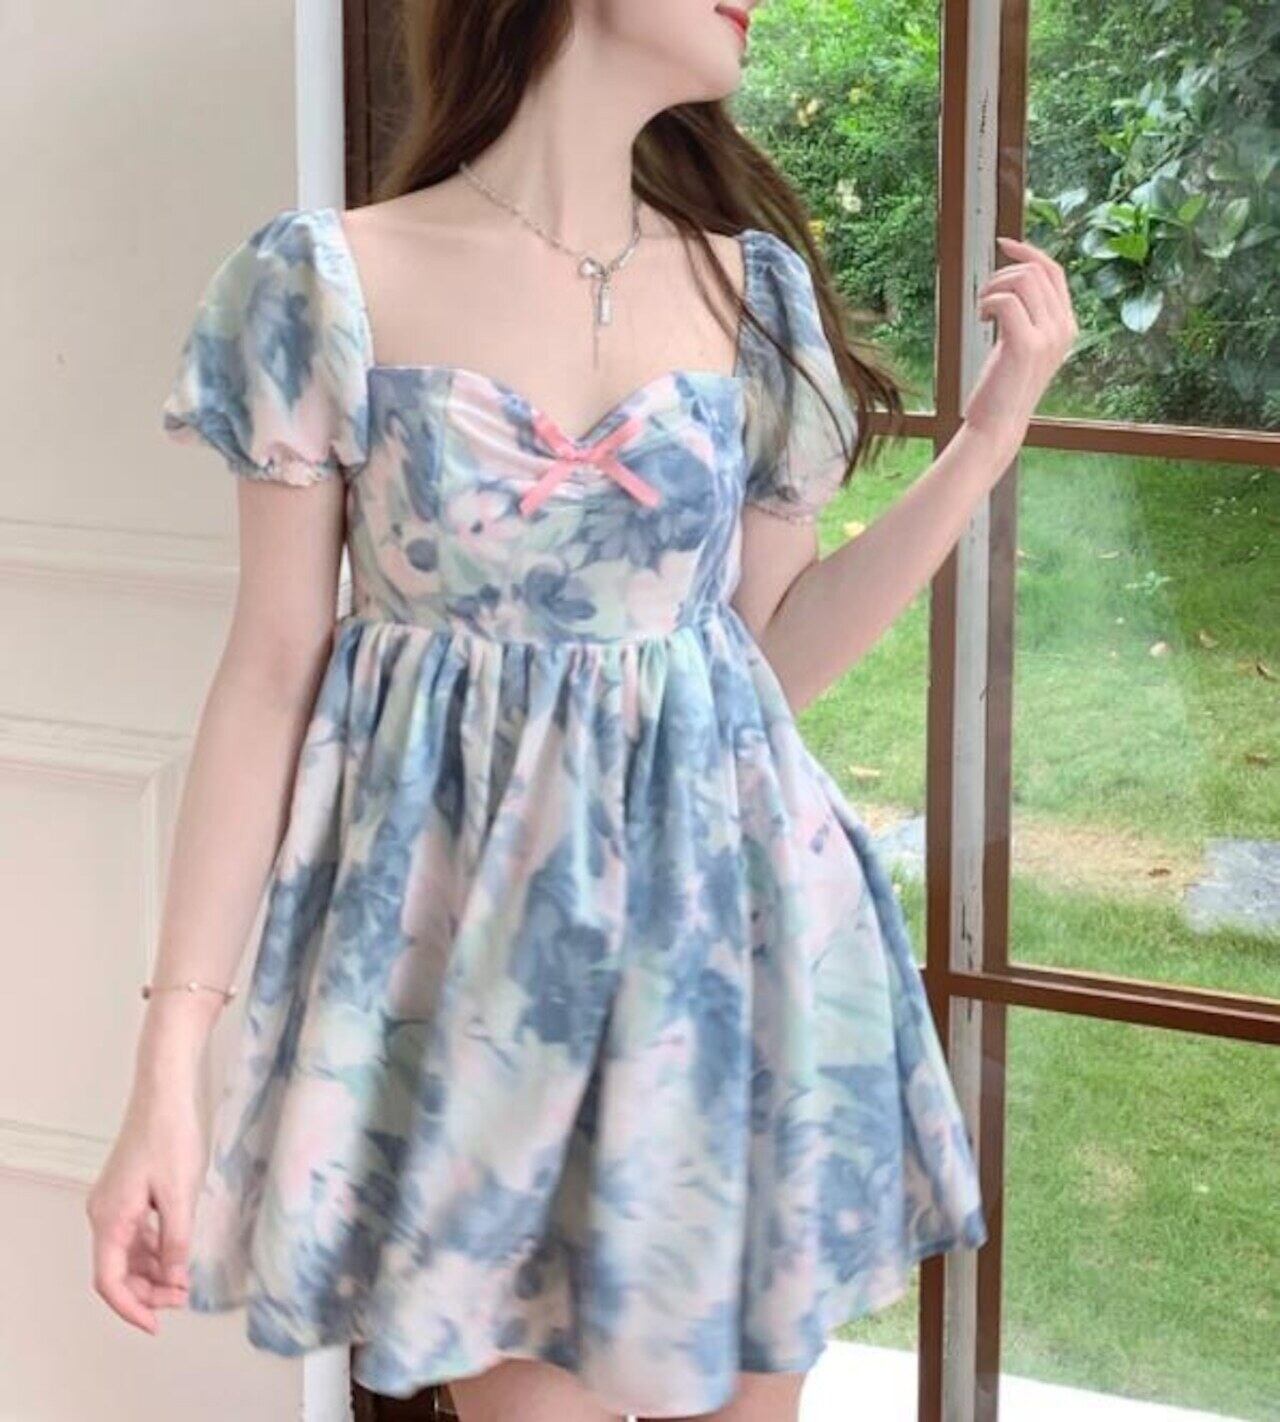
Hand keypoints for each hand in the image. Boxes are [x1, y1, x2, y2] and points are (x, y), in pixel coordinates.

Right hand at [85, 1080, 204, 1332]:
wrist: (164, 1092)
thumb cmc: (170, 1136)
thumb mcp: (180, 1194)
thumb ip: (176, 1240)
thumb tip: (176, 1277)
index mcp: (109, 1219)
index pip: (109, 1282)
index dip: (131, 1308)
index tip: (157, 1325)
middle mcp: (103, 1214)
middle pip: (117, 1270)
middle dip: (148, 1290)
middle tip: (182, 1299)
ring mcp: (113, 1202)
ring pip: (127, 1253)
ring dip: (153, 1271)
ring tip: (184, 1281)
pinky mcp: (127, 1191)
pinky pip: (135, 1233)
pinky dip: (154, 1249)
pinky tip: (177, 1253)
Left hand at [961, 235, 1077, 457]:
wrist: (998, 425)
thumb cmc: (1002, 386)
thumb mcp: (1021, 344)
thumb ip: (1027, 315)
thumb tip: (1014, 276)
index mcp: (1067, 325)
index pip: (1054, 271)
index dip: (1028, 252)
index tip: (1004, 243)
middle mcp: (1064, 329)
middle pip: (1037, 271)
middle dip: (1003, 274)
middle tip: (983, 298)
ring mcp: (1048, 337)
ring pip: (1022, 281)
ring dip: (993, 287)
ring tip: (982, 310)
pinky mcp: (1026, 346)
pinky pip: (1006, 301)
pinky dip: (988, 302)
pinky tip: (982, 318)